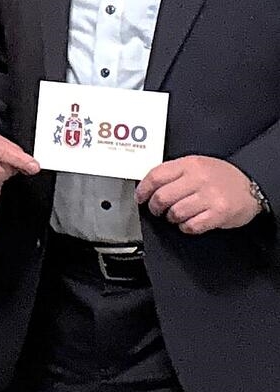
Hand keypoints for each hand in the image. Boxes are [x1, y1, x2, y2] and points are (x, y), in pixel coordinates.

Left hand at [135, 156, 261, 233]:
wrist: (252, 186)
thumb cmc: (221, 176)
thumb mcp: (196, 165)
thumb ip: (174, 173)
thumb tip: (148, 186)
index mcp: (189, 164)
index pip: (156, 176)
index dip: (143, 190)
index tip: (140, 197)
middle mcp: (198, 179)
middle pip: (162, 197)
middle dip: (155, 207)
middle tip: (157, 210)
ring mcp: (209, 197)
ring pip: (175, 213)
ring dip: (171, 218)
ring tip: (176, 215)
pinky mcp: (219, 213)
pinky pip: (191, 225)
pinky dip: (186, 227)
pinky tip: (189, 222)